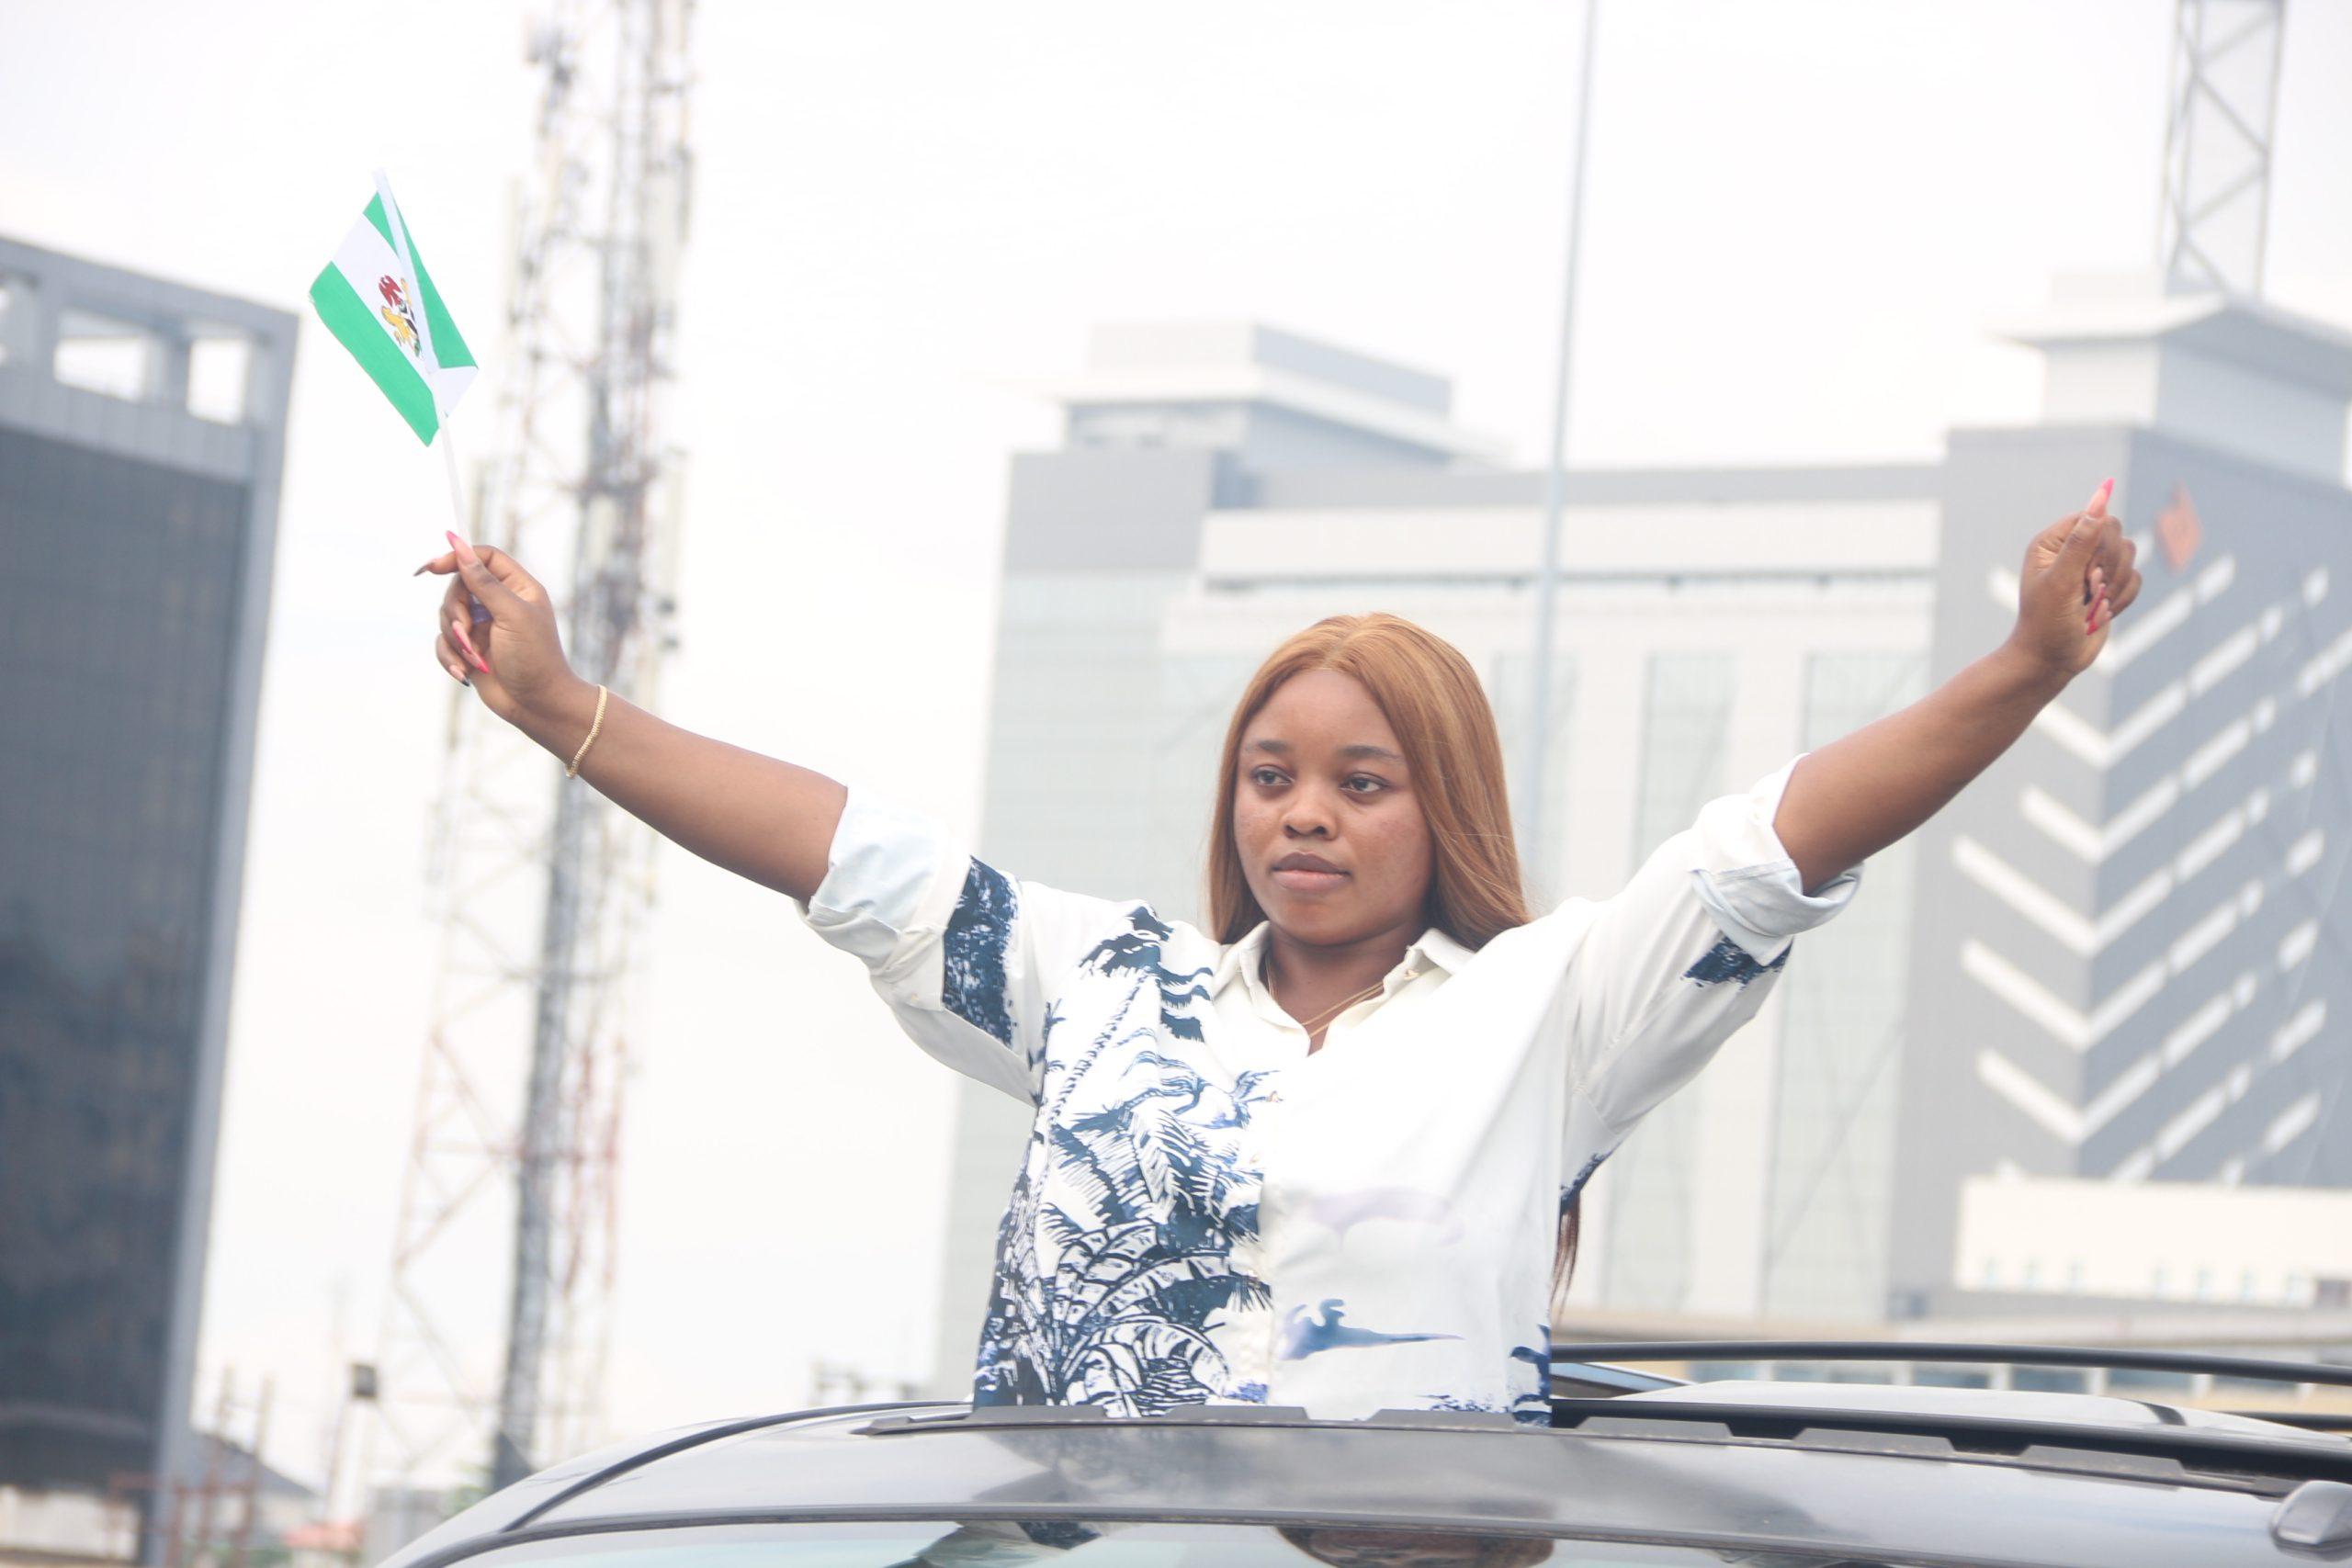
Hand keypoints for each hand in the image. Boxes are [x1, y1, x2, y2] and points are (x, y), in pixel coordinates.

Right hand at [416, 530, 577, 724]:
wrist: (537, 705)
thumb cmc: (534, 658)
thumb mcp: (511, 614)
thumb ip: (483, 581)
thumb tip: (458, 545)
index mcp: (518, 587)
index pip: (482, 557)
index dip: (457, 557)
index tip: (432, 568)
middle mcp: (500, 603)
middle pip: (458, 587)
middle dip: (455, 611)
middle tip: (465, 632)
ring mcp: (484, 626)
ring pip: (446, 616)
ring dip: (455, 640)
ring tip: (475, 659)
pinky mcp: (471, 649)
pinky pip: (444, 643)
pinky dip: (449, 657)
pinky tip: (464, 673)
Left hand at [2004, 479, 2141, 683]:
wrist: (2051, 661)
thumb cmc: (2046, 623)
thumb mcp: (2060, 582)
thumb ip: (2081, 543)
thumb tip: (2099, 501)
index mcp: (2053, 542)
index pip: (2094, 518)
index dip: (2098, 543)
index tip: (2086, 571)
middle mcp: (2073, 550)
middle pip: (2115, 534)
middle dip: (2107, 568)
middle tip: (2087, 591)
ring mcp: (2093, 567)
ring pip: (2129, 556)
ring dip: (2114, 587)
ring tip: (2090, 606)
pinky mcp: (2110, 585)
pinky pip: (2136, 579)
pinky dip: (2122, 600)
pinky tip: (2100, 615)